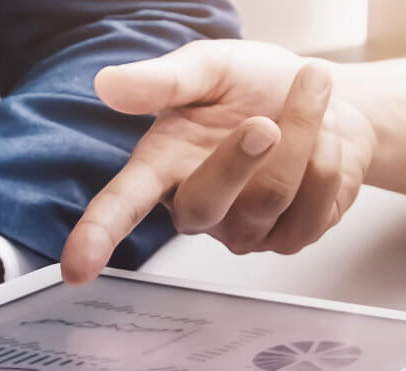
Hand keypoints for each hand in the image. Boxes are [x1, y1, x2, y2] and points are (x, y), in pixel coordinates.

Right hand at [61, 40, 375, 282]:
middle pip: (207, 203)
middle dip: (243, 155)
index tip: (76, 268)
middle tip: (266, 117)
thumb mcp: (209, 67)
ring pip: (273, 197)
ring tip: (309, 95)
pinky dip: (330, 158)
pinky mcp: (289, 238)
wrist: (326, 100)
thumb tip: (107, 84)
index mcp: (162, 164)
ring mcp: (243, 230)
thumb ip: (163, 80)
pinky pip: (315, 207)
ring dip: (304, 135)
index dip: (97, 236)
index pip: (121, 206)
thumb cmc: (255, 86)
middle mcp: (196, 207)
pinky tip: (323, 139)